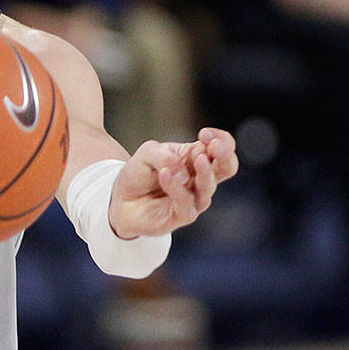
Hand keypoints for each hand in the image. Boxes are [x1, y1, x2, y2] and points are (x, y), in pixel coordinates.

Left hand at [108, 128, 237, 237]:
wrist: (120, 199)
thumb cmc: (139, 174)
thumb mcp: (147, 153)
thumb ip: (165, 157)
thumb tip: (184, 175)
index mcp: (197, 158)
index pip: (223, 146)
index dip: (221, 139)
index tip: (204, 134)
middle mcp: (200, 179)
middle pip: (228, 167)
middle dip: (225, 155)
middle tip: (214, 145)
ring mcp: (194, 198)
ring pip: (208, 187)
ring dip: (204, 172)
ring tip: (198, 159)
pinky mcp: (182, 215)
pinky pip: (186, 203)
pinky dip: (176, 188)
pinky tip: (165, 174)